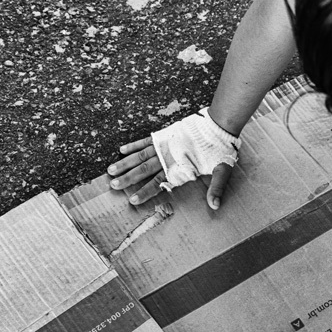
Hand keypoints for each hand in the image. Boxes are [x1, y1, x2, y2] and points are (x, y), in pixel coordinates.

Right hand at [108, 137, 232, 209]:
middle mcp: (168, 157)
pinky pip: (145, 141)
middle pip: (144, 170)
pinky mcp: (165, 134)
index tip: (132, 200)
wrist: (219, 125)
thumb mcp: (221, 171)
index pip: (158, 183)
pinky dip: (133, 146)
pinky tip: (121, 150)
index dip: (145, 192)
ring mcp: (165, 144)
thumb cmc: (220, 149)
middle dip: (128, 178)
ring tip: (110, 171)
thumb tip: (215, 206)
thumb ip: (216, 188)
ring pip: (140, 156)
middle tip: (113, 186)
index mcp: (178, 168)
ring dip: (125, 164)